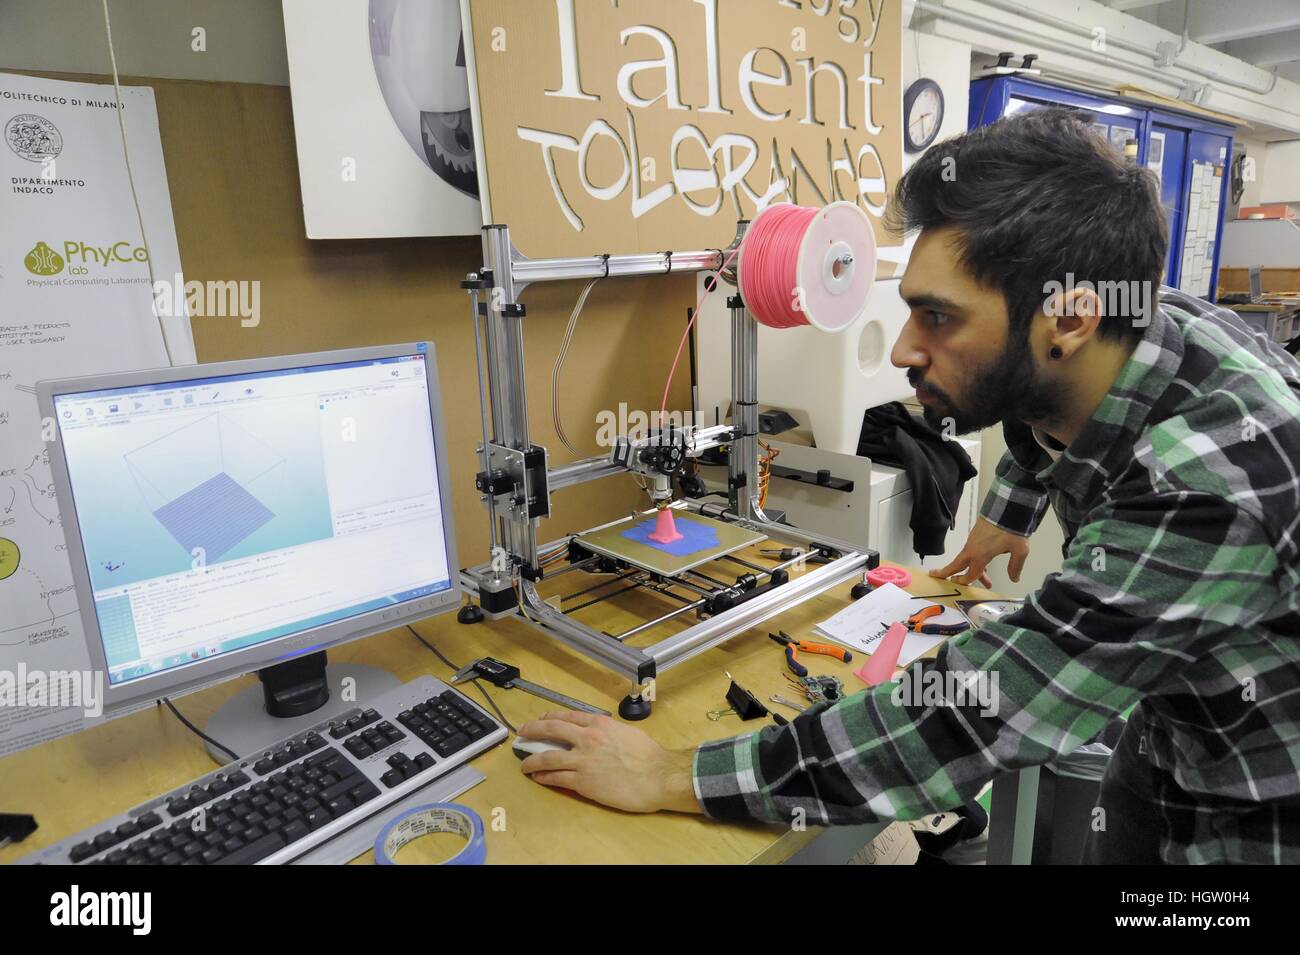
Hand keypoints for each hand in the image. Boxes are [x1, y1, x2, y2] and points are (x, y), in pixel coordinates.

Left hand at [516, 710, 702, 813]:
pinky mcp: (582, 782)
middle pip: (550, 730)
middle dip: (532, 730)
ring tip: (524, 764)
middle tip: (522, 733)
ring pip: (547, 756)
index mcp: (599, 724)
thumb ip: (608, 732)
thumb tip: (598, 736)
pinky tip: (538, 777)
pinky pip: (556, 778)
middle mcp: (587, 738)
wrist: (658, 776)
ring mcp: (582, 760)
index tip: (541, 719)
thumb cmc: (649, 756)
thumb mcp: (626, 732)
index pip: (567, 716)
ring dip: (532, 760)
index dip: (549, 717)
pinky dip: (544, 776)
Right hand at [930, 516, 1029, 586]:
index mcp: (980, 556)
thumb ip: (1015, 566)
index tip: (958, 584)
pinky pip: (971, 551)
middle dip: (946, 572)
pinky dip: (974, 560)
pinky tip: (986, 563)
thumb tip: (1014, 578)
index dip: (964, 581)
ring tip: (986, 578)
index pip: (970, 574)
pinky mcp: (975, 535)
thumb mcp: (1019, 550)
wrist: (1006, 508)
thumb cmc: (1011, 530)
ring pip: (966, 558)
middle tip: (937, 576)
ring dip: (971, 569)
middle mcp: (972, 549)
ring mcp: (973, 541)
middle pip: (957, 564)